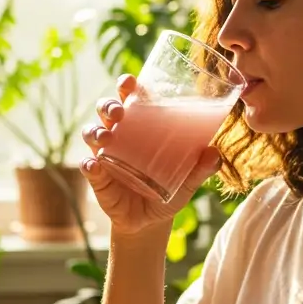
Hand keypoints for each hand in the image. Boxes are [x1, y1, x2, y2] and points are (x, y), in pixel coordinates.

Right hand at [80, 74, 221, 236]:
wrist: (152, 221)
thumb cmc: (169, 189)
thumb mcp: (188, 180)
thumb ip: (201, 168)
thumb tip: (214, 153)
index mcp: (141, 126)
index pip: (131, 98)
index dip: (126, 86)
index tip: (129, 82)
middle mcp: (120, 135)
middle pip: (106, 110)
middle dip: (108, 106)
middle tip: (118, 113)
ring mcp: (106, 156)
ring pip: (92, 133)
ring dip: (95, 131)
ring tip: (105, 138)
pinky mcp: (99, 179)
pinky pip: (88, 167)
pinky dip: (89, 164)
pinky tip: (93, 165)